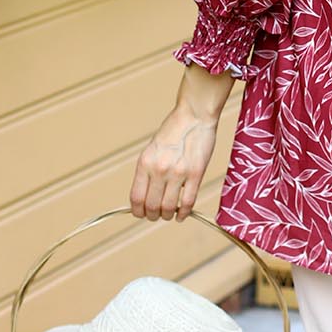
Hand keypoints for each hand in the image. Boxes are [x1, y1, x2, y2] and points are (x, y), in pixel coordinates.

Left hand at [130, 64, 234, 221]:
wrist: (194, 115)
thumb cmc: (174, 130)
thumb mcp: (153, 149)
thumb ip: (149, 171)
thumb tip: (147, 195)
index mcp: (145, 163)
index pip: (136, 198)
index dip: (138, 211)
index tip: (142, 214)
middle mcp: (159, 170)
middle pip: (151, 206)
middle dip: (153, 216)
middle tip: (157, 216)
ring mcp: (178, 173)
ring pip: (169, 207)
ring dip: (168, 215)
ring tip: (170, 214)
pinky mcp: (196, 174)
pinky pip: (188, 202)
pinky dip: (184, 213)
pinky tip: (182, 215)